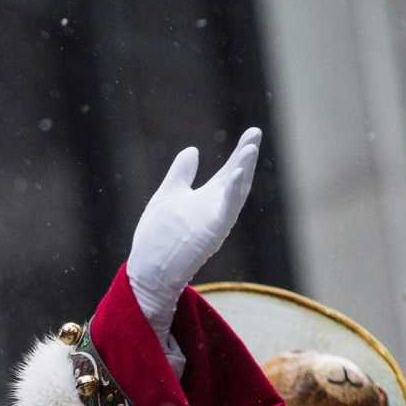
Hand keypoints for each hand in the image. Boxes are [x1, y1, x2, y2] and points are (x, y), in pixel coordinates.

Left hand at [126, 128, 263, 357]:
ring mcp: (215, 222)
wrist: (150, 272)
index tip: (252, 133)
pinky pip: (225, 212)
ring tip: (249, 148)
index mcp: (208, 198)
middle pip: (236, 179)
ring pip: (234, 194)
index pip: (229, 172)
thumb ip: (182, 173)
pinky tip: (236, 174)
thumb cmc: (158, 236)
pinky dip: (232, 193)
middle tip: (255, 133)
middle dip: (246, 157)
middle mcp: (216, 209)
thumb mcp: (170, 195)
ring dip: (243, 171)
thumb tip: (193, 149)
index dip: (241, 153)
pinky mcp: (211, 234)